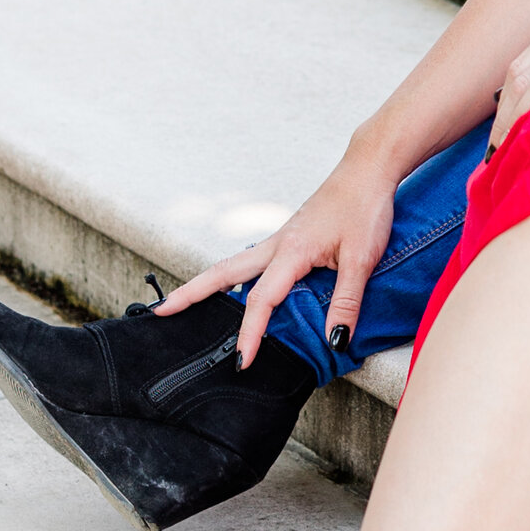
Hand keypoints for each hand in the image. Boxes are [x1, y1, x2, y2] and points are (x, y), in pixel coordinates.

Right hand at [157, 138, 397, 368]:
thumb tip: (335, 340)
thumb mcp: (362, 259)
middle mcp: (277, 244)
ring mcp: (280, 239)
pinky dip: (234, 276)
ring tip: (185, 303)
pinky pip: (252, 261)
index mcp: (291, 251)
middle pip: (223, 272)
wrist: (368, 169)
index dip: (249, 334)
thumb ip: (347, 301)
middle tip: (162, 311)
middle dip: (191, 293)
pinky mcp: (289, 237)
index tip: (241, 361)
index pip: (261, 301)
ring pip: (234, 264)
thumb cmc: (365, 208)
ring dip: (208, 283)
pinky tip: (236, 289)